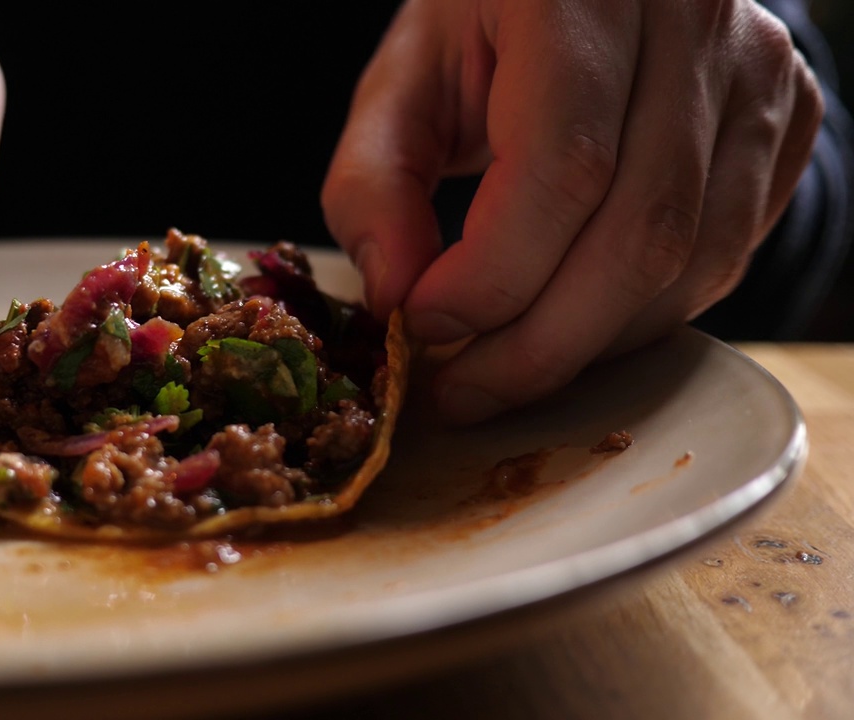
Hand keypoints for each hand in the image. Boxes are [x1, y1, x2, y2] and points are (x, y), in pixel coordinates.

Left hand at [322, 0, 821, 424]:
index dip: (492, 276)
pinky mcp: (788, 118)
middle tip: (461, 392)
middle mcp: (693, 19)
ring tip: (504, 365)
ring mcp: (757, 72)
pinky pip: (725, 255)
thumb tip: (396, 298)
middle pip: (641, 233)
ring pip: (692, 260)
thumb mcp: (399, 83)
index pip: (564, 167)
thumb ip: (372, 184)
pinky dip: (641, 314)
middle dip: (540, 345)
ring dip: (590, 343)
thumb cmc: (480, 21)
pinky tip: (573, 320)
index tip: (423, 327)